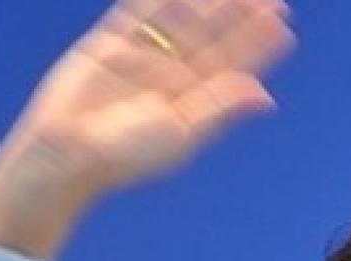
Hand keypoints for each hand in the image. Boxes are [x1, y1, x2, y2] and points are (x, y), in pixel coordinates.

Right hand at [0, 0, 293, 258]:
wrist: (66, 152)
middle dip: (239, 17)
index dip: (257, 46)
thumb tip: (266, 97)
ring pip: (180, 20)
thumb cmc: (126, 155)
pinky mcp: (108, 45)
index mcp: (193, 100)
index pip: (232, 66)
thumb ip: (220, 108)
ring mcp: (141, 59)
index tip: (283, 25)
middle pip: (212, 38)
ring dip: (205, 2)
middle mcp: (171, 77)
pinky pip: (136, 12)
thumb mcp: (182, 132)